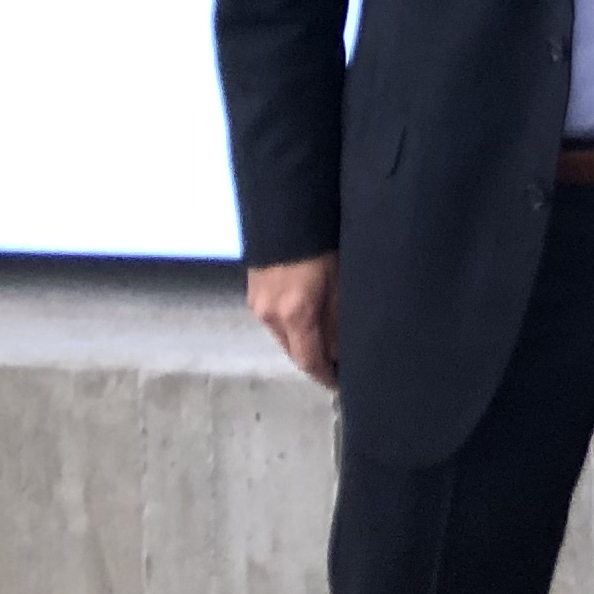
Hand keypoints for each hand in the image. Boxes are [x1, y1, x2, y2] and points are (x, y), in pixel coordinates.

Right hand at [248, 254, 339, 386]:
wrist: (286, 210)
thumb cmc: (322, 242)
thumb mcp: (340, 279)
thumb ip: (338, 317)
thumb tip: (340, 350)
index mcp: (296, 313)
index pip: (309, 360)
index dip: (325, 375)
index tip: (340, 383)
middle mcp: (271, 314)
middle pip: (293, 351)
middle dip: (314, 360)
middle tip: (337, 363)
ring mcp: (257, 303)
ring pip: (283, 335)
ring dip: (302, 341)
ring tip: (325, 340)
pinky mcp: (253, 291)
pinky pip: (274, 319)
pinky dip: (291, 325)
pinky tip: (306, 316)